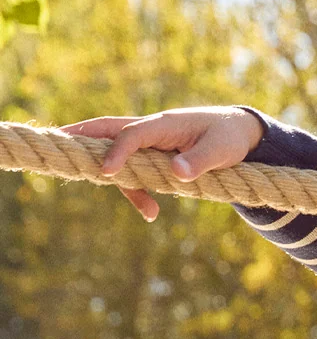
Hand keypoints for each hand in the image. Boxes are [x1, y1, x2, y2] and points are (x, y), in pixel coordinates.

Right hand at [57, 106, 263, 221]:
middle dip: (82, 138)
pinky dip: (138, 192)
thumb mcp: (221, 149)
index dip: (117, 152)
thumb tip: (177, 173)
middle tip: (56, 144)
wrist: (237, 133)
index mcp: (164, 124)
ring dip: (121, 182)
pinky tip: (152, 214)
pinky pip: (137, 173)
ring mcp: (151, 143)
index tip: (106, 173)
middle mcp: (151, 130)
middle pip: (108, 131)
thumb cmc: (228, 136)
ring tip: (147, 211)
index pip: (132, 134)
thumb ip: (200, 160)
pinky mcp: (154, 157)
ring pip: (121, 157)